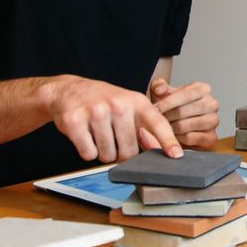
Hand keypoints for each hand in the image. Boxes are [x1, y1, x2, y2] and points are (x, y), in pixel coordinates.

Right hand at [44, 75, 181, 163]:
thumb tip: (157, 149)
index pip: (156, 123)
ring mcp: (96, 112)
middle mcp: (118, 104)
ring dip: (102, 151)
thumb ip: (144, 128)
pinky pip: (88, 154)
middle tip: (112, 136)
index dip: (168, 140)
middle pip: (129, 151)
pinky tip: (85, 135)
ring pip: (107, 155)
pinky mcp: (75, 121)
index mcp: (136, 101)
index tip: (176, 155)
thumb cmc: (104, 101)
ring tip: (98, 133)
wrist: (69, 90)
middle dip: (120, 152)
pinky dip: (87, 151)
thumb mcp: (129, 108)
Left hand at [150, 79, 219, 149]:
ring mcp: (213, 121)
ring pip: (184, 126)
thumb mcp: (163, 92)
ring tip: (163, 127)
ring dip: (170, 128)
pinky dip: (177, 138)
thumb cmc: (172, 106)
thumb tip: (160, 90)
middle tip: (156, 121)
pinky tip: (172, 135)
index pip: (185, 94)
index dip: (167, 102)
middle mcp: (212, 104)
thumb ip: (159, 86)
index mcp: (203, 89)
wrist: (179, 123)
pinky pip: (189, 138)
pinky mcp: (211, 137)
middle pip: (182, 111)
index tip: (154, 109)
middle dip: (166, 117)